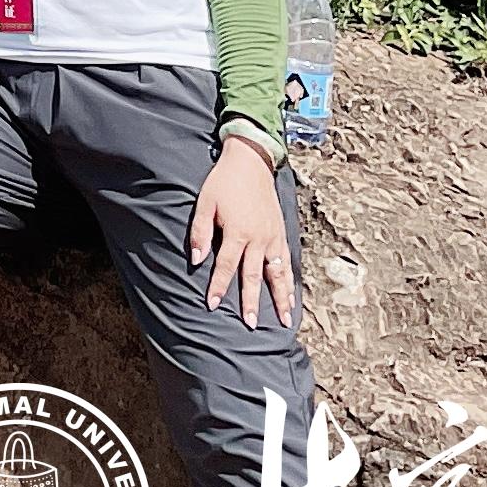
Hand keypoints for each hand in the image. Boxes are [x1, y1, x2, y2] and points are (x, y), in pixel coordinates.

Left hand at [188, 134, 297, 324]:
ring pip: (277, 274)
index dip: (218, 286)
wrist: (251, 162)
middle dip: (251, 301)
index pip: (225, 266)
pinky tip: (290, 295)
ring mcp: (272, 237)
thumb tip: (195, 258)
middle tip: (249, 324)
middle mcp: (258, 238)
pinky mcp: (281, 233)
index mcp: (237, 232)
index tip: (213, 304)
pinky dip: (289, 281)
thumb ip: (200, 231)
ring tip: (283, 320)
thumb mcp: (205, 203)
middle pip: (253, 276)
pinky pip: (286, 262)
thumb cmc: (224, 182)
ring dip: (280, 298)